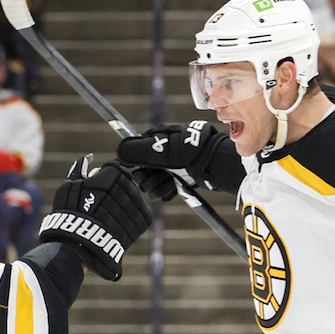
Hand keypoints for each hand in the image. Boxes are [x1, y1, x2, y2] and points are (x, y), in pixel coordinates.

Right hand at [37, 157, 153, 280]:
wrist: (81, 245)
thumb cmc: (71, 213)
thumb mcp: (69, 186)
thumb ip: (80, 168)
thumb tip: (89, 157)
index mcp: (111, 174)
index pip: (116, 168)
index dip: (106, 177)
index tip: (99, 188)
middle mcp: (127, 186)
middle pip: (127, 182)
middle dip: (116, 190)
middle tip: (104, 205)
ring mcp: (137, 204)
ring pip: (134, 197)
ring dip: (124, 203)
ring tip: (110, 216)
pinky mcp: (143, 221)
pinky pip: (140, 213)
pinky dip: (131, 217)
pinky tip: (119, 224)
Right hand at [114, 121, 239, 193]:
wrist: (215, 163)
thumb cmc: (191, 151)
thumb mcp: (164, 149)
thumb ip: (140, 151)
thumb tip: (119, 151)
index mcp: (155, 141)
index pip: (134, 157)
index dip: (137, 166)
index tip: (143, 171)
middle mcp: (159, 155)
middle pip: (141, 173)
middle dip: (148, 179)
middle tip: (161, 176)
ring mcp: (168, 168)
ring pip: (151, 184)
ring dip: (158, 186)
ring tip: (169, 183)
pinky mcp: (176, 180)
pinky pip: (162, 191)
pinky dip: (166, 192)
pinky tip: (173, 188)